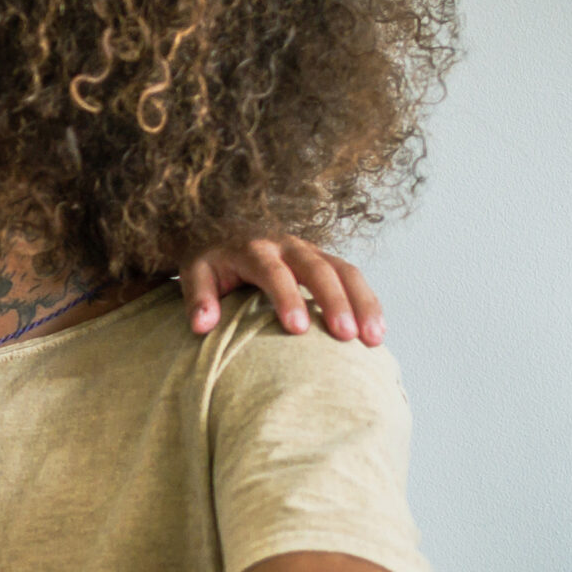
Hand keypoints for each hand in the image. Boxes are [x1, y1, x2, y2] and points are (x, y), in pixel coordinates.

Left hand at [179, 237, 380, 343]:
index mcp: (253, 248)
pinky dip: (368, 301)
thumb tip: (202, 325)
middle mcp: (287, 246)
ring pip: (344, 270)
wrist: (224, 233)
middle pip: (318, 269)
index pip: (273, 271)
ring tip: (373, 338)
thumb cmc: (211, 262)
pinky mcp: (325, 260)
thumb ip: (197, 297)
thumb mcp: (194, 273)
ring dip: (362, 302)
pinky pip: (352, 277)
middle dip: (334, 301)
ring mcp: (311, 251)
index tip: (297, 328)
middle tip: (345, 335)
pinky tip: (376, 331)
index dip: (287, 297)